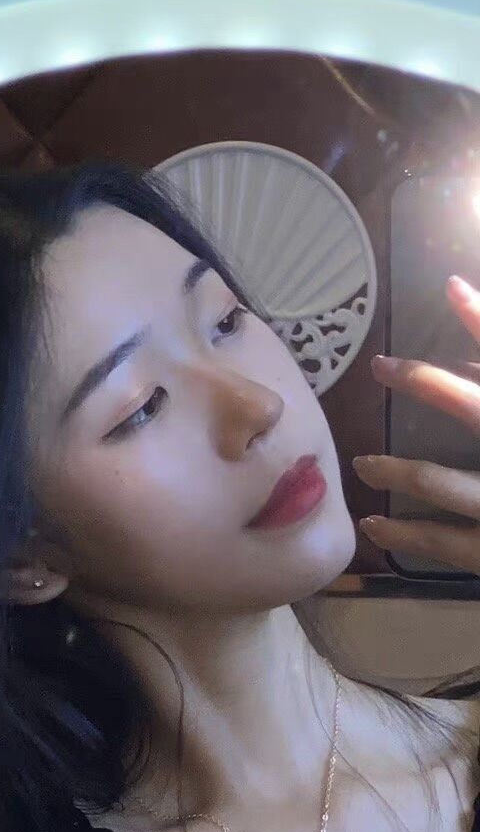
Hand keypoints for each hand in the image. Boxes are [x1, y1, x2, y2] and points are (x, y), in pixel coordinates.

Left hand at [353, 273, 479, 573]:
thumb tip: (473, 360)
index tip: (452, 288)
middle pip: (478, 408)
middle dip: (428, 382)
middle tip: (381, 365)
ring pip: (445, 483)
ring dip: (398, 471)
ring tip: (363, 464)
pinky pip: (445, 543)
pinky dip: (407, 533)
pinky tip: (373, 524)